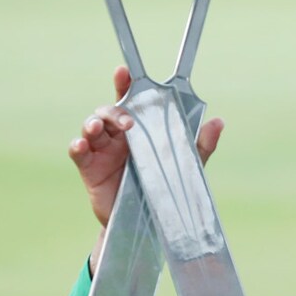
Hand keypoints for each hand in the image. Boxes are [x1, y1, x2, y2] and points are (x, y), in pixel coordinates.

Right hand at [69, 66, 223, 226]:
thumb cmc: (164, 186)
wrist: (146, 223)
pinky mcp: (90, 168)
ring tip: (96, 127)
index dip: (125, 84)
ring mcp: (102, 151)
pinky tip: (81, 145)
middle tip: (128, 122)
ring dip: (92, 123)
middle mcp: (118, 135)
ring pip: (91, 126)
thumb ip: (200, 144)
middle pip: (108, 110)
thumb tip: (218, 122)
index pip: (131, 100)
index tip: (124, 72)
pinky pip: (78, 152)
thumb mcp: (186, 165)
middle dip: (114, 110)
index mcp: (140, 128)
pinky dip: (77, 145)